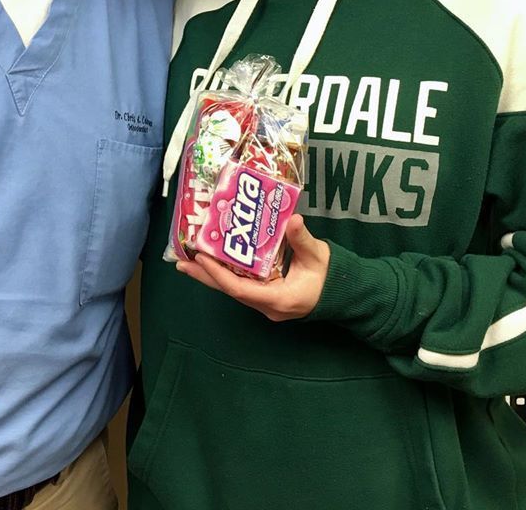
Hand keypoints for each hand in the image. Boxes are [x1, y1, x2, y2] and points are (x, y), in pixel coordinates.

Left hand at [176, 215, 330, 321]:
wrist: (344, 294)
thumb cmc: (331, 276)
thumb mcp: (318, 256)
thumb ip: (303, 239)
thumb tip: (293, 220)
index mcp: (278, 299)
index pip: (240, 290)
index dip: (219, 274)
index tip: (202, 257)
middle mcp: (266, 305)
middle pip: (229, 291)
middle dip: (204, 276)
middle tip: (181, 262)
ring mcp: (265, 302)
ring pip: (232, 288)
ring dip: (211, 274)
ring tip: (190, 259)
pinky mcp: (266, 295)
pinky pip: (240, 285)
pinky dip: (225, 273)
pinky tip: (213, 261)